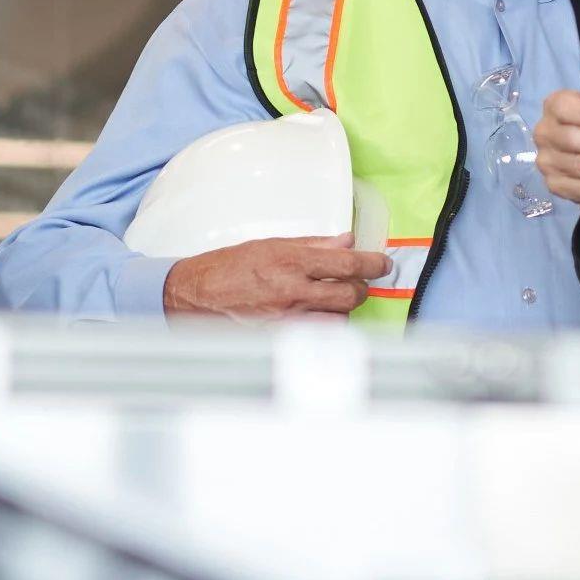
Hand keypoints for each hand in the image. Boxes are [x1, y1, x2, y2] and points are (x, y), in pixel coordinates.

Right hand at [162, 232, 389, 320]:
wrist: (196, 294)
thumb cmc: (229, 265)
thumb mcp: (271, 244)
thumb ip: (312, 245)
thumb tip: (345, 242)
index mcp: (291, 261)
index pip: (347, 263)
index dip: (373, 264)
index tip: (382, 264)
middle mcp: (292, 290)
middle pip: (350, 294)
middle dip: (361, 288)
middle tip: (357, 282)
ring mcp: (287, 317)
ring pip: (338, 319)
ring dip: (343, 309)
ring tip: (333, 300)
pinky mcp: (280, 337)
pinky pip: (317, 335)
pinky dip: (325, 326)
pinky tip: (318, 317)